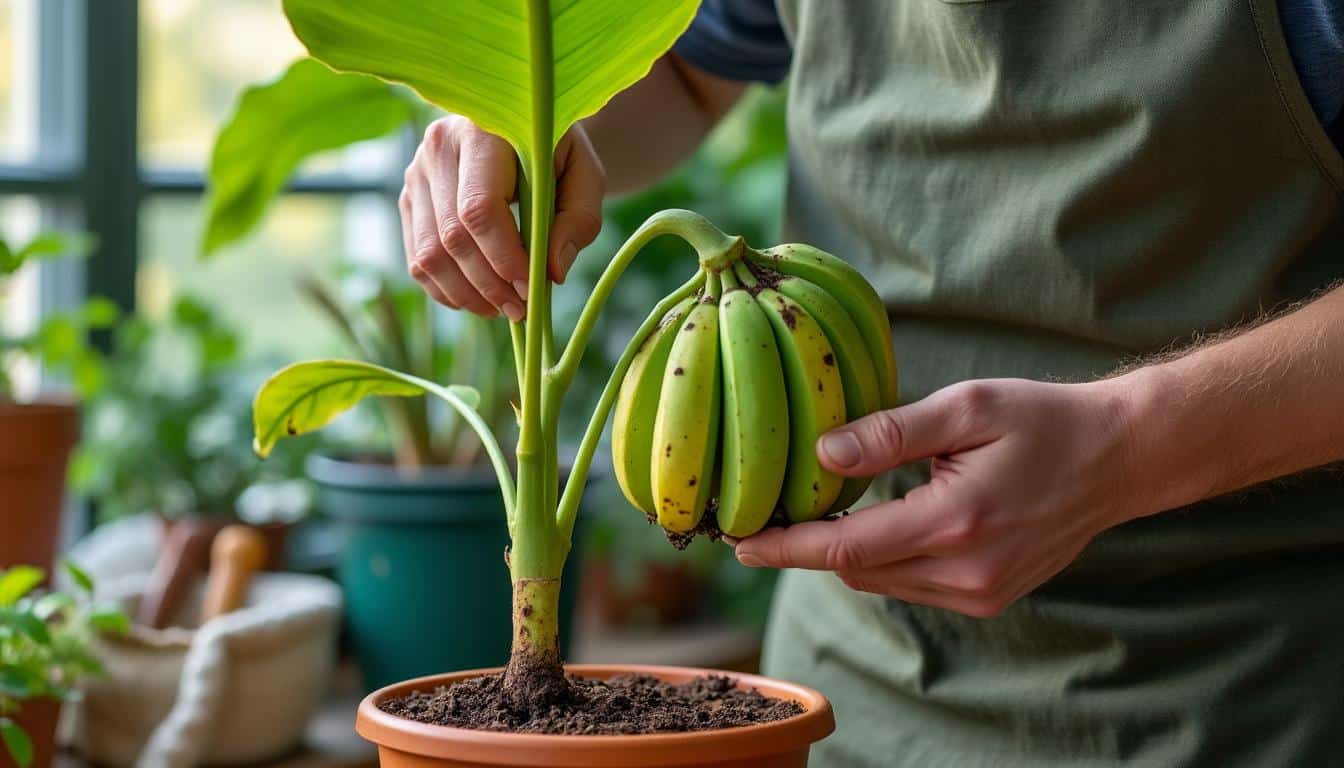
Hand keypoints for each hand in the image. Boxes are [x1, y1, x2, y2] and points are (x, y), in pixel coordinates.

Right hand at [399, 115, 604, 319]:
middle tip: (521, 309)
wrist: (527, 127)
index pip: (480, 208)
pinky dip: (446, 289)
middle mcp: (438, 148)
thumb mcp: (586, 176)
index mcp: (482, 131)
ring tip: (503, 309)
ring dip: (467, 294)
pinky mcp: (409, 199)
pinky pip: (417, 259)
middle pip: (453, 237)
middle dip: (489, 283)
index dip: (504, 257)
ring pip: (429, 254)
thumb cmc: (560, 154)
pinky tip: (478, 299)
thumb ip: (578, 220)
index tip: (532, 288)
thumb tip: (552, 273)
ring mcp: (416, 174)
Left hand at [733, 378, 1146, 616]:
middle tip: (766, 517)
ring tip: (815, 516)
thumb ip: (891, 433)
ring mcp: (980, 593)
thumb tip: (822, 454)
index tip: (740, 542)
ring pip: (881, 582)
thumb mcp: (966, 407)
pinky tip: (874, 526)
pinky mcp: (989, 598)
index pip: (845, 548)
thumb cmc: (1043, 420)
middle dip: (807, 549)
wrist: (1118, 458)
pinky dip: (883, 560)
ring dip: (844, 554)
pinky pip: (911, 586)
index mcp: (956, 521)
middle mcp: (967, 571)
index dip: (786, 547)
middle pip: (856, 571)